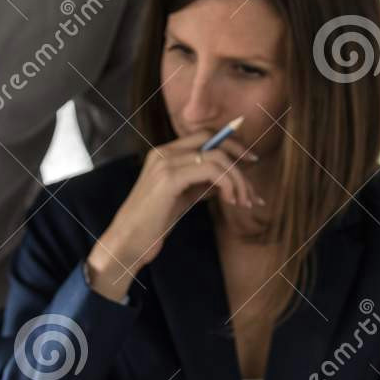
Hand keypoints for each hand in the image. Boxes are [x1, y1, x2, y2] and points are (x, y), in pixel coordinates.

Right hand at [85, 131, 261, 300]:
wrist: (127, 243)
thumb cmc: (152, 224)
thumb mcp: (182, 198)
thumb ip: (201, 183)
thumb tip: (229, 179)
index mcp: (164, 153)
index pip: (205, 136)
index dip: (232, 145)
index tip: (250, 161)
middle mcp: (163, 152)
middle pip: (214, 140)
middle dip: (240, 158)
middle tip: (251, 186)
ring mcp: (165, 164)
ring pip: (217, 157)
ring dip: (238, 179)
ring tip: (244, 201)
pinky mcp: (169, 179)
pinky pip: (211, 171)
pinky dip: (228, 184)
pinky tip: (230, 201)